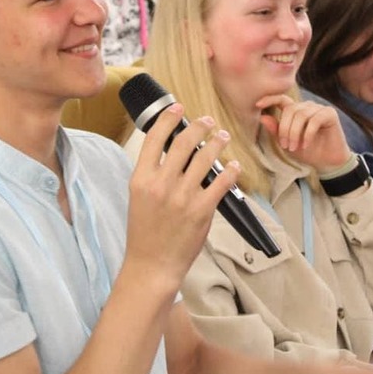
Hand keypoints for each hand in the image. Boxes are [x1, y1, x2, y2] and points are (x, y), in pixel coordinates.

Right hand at [126, 104, 239, 283]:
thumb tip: (171, 151)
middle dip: (199, 126)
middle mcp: (161, 185)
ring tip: (221, 136)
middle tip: (207, 121)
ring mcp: (183, 197)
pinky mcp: (202, 210)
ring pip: (205, 157)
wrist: (152, 265)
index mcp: (141, 179)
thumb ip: (152, 174)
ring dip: (217, 142)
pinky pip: (221, 182)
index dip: (168, 119)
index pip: (154, 138)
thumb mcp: (139, 198)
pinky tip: (233, 165)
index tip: (178, 108)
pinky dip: (230, 170)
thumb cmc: (145, 233)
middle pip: (183, 142)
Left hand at [256, 94, 352, 171]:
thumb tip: (262, 118)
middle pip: (290, 110)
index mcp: (295, 110)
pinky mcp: (330, 114)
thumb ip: (276, 131)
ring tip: (295, 148)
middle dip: (285, 129)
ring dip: (295, 133)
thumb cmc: (307, 152)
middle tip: (286, 146)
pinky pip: (314, 120)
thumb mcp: (287, 143)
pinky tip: (306, 145)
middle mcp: (307, 106)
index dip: (270, 99)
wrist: (327, 162)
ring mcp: (319, 108)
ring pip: (301, 115)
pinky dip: (308, 134)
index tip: (258, 105)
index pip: (282, 99)